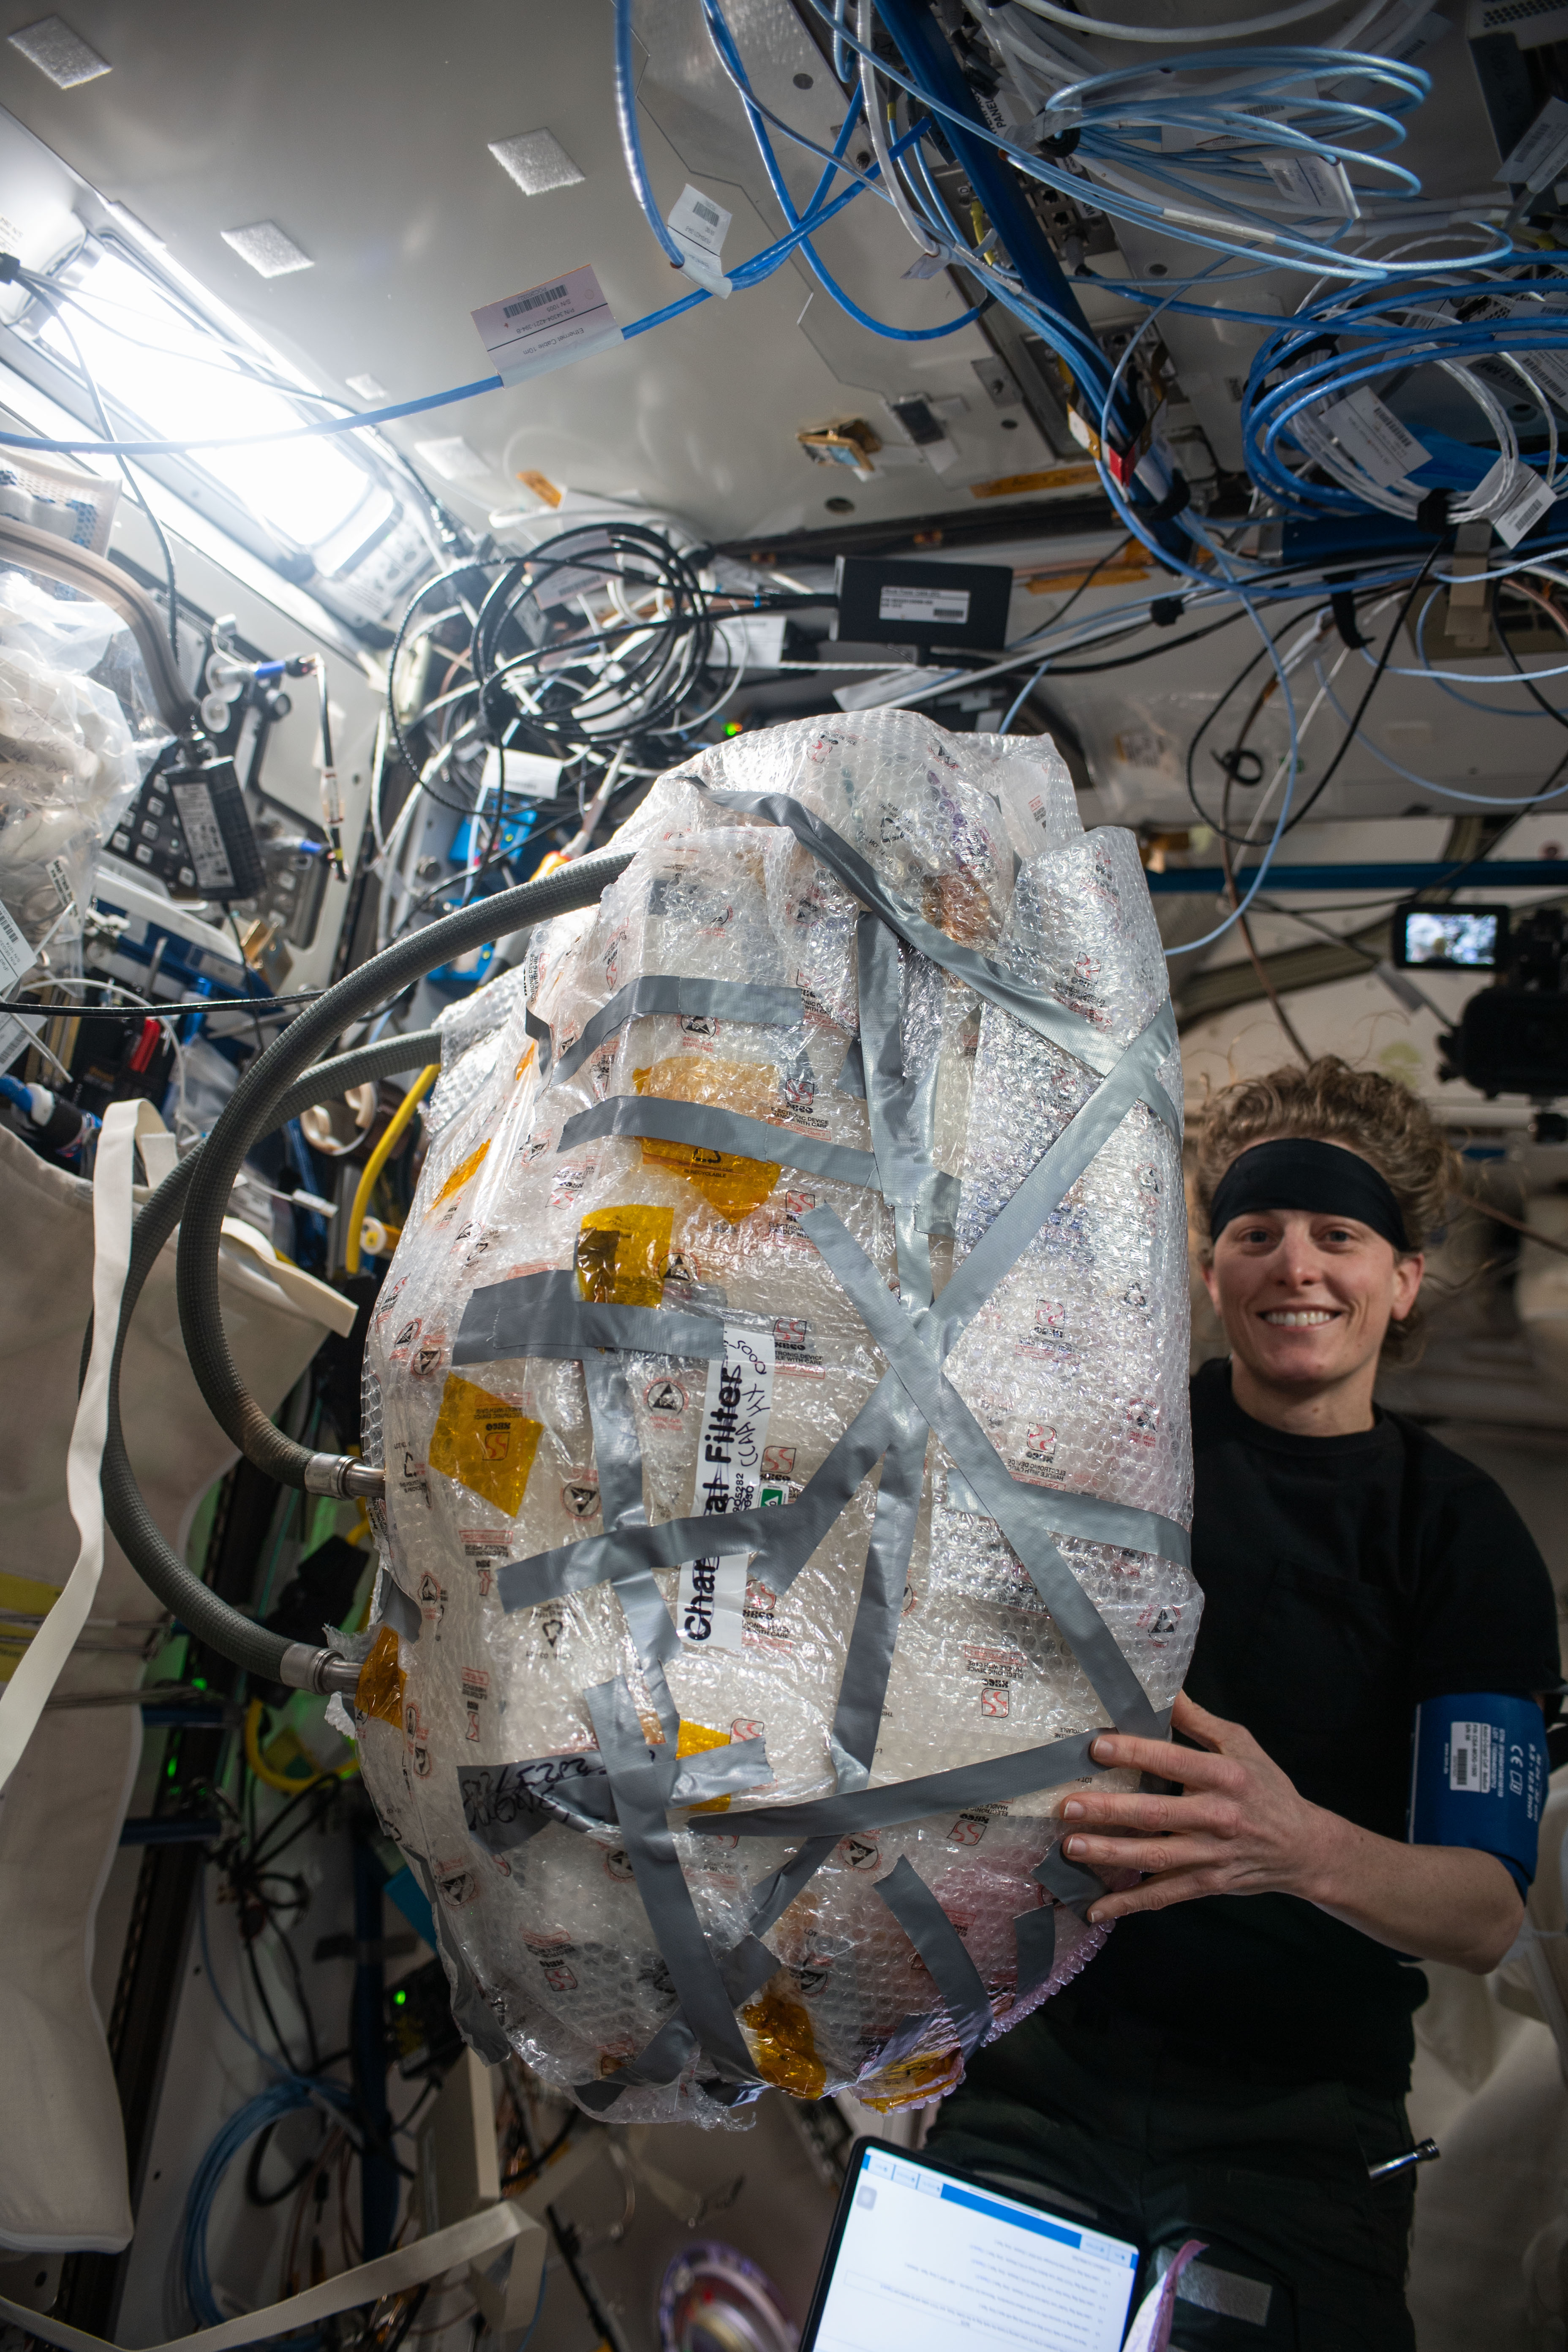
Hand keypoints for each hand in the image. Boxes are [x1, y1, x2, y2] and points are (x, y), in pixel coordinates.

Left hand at [1059, 1689, 1334, 1924]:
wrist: (1303, 1848)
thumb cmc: (1266, 1788)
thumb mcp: (1242, 1744)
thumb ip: (1199, 1720)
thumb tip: (1164, 1689)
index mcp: (1225, 1776)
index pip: (1174, 1762)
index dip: (1136, 1754)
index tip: (1096, 1747)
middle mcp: (1217, 1817)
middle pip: (1157, 1814)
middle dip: (1109, 1811)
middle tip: (1068, 1806)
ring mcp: (1211, 1855)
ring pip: (1155, 1856)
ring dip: (1111, 1854)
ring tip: (1071, 1847)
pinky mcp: (1207, 1884)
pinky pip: (1164, 1895)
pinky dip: (1129, 1904)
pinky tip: (1096, 1908)